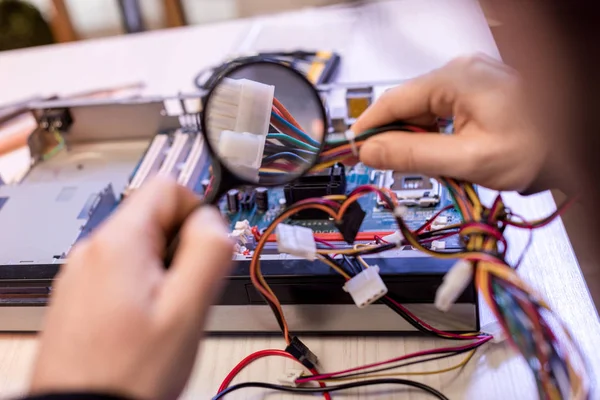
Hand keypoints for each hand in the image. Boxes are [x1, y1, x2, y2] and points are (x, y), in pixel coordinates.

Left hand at [30, 178, 233, 399]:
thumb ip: (208, 251)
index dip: (198, 210)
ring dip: (164, 269)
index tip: (204, 248)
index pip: (168, 186)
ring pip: (141, 246)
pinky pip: (122, 271)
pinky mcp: (79, 295)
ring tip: (166, 313)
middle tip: (188, 291)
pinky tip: (146, 323)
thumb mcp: (188, 309)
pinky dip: (143, 287)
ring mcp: (81, 274)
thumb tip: (212, 221)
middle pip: (155, 216)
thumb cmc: (129, 372)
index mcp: (119, 243)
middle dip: (182, 246)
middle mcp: (92, 250)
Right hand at [353, 54, 548, 191]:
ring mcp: (469, 81)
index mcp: (456, 78)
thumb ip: (414, 155)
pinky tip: (440, 154)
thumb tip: (370, 151)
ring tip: (425, 166)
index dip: (369, 127)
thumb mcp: (468, 158)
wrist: (576, 147)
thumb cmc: (536, 147)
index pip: (394, 100)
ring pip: (423, 112)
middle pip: (407, 106)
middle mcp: (460, 72)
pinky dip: (433, 135)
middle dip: (395, 138)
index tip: (352, 150)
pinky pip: (440, 113)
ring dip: (416, 139)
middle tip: (387, 168)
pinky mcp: (475, 93)